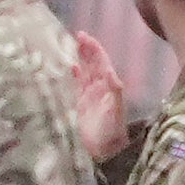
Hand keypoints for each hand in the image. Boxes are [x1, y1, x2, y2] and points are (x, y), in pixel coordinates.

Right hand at [72, 31, 129, 160]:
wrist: (105, 150)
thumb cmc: (111, 131)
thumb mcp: (115, 110)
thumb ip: (114, 91)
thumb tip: (110, 72)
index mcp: (108, 84)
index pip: (100, 61)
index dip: (93, 48)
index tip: (83, 36)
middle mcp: (100, 87)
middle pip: (93, 62)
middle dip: (86, 48)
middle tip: (76, 35)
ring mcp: (90, 95)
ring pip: (85, 71)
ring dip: (80, 58)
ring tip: (72, 46)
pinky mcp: (81, 104)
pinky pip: (78, 85)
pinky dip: (75, 75)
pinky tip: (70, 68)